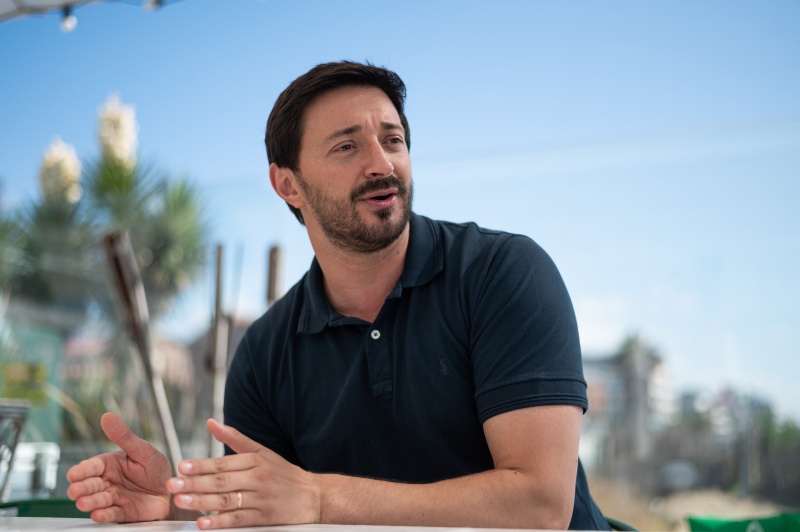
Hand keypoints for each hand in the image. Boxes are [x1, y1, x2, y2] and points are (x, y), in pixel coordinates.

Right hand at [66, 412, 171, 522]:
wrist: (172, 490)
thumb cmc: (155, 469)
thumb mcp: (142, 450)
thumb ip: (124, 436)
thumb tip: (107, 416)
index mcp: (109, 465)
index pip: (91, 467)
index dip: (81, 471)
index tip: (73, 474)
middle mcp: (107, 482)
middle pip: (89, 485)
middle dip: (81, 488)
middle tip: (75, 491)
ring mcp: (113, 498)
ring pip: (97, 501)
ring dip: (90, 502)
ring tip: (83, 503)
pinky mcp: (122, 513)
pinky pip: (111, 515)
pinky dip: (104, 515)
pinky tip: (98, 514)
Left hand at [168, 419, 319, 528]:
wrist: (314, 496)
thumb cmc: (284, 473)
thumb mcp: (262, 451)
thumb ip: (235, 438)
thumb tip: (211, 423)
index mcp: (255, 460)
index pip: (222, 463)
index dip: (201, 465)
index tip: (181, 466)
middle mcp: (257, 478)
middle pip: (221, 481)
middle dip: (194, 483)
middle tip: (173, 485)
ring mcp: (261, 498)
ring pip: (227, 500)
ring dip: (202, 501)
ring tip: (182, 501)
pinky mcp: (265, 517)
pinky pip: (239, 519)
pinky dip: (221, 522)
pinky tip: (204, 523)